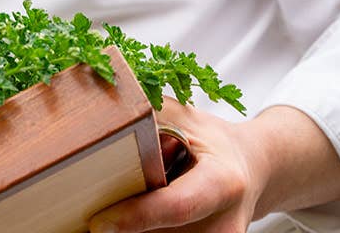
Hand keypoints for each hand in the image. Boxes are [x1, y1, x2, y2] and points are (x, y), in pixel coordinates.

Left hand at [88, 101, 339, 232]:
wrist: (252, 170)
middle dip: (123, 224)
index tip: (97, 222)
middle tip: (86, 209)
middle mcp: (224, 224)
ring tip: (116, 207)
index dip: (134, 215)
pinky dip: (140, 229)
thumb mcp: (185, 119)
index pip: (175, 205)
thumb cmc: (211, 141)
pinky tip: (129, 216)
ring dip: (130, 228)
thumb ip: (147, 120)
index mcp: (222, 182)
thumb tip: (100, 117)